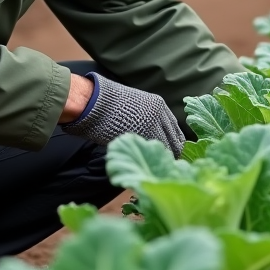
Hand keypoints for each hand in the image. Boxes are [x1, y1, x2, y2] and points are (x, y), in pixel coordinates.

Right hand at [60, 72, 184, 156]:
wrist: (95, 101)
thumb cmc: (109, 104)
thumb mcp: (135, 105)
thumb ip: (147, 118)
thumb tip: (152, 133)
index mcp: (159, 105)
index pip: (174, 128)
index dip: (174, 141)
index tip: (174, 152)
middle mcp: (160, 114)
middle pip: (175, 139)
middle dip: (174, 152)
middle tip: (170, 164)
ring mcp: (153, 125)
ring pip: (167, 147)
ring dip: (164, 157)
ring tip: (160, 168)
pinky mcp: (143, 135)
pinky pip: (152, 150)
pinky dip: (152, 159)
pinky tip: (150, 166)